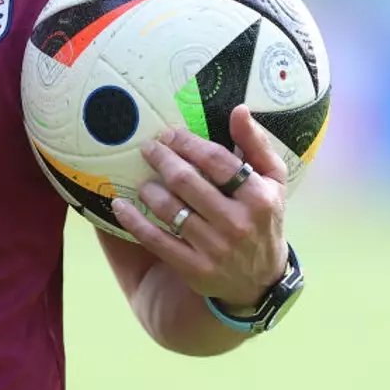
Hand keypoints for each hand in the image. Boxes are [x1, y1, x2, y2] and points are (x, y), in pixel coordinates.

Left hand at [111, 106, 288, 308]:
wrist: (261, 280)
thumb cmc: (262, 218)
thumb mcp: (271, 182)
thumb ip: (256, 145)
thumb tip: (239, 109)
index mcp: (259, 197)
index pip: (215, 160)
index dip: (187, 142)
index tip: (168, 133)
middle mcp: (238, 223)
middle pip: (186, 181)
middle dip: (161, 159)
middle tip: (148, 148)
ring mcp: (216, 249)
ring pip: (169, 208)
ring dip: (148, 189)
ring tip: (143, 181)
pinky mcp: (194, 269)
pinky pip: (154, 239)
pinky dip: (132, 220)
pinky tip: (118, 205)